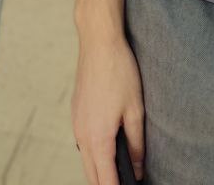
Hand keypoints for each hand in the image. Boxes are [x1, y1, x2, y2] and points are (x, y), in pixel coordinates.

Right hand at [72, 32, 144, 183]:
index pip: (106, 180)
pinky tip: (107, 149)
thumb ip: (136, 144)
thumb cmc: (119, 71)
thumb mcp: (135, 109)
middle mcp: (82, 134)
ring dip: (98, 171)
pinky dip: (93, 155)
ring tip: (118, 172)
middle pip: (92, 176)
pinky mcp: (75, 113)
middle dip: (106, 184)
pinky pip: (82, 144)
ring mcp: (76, 123)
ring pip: (85, 160)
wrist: (98, 42)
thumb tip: (138, 168)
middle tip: (124, 183)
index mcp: (98, 137)